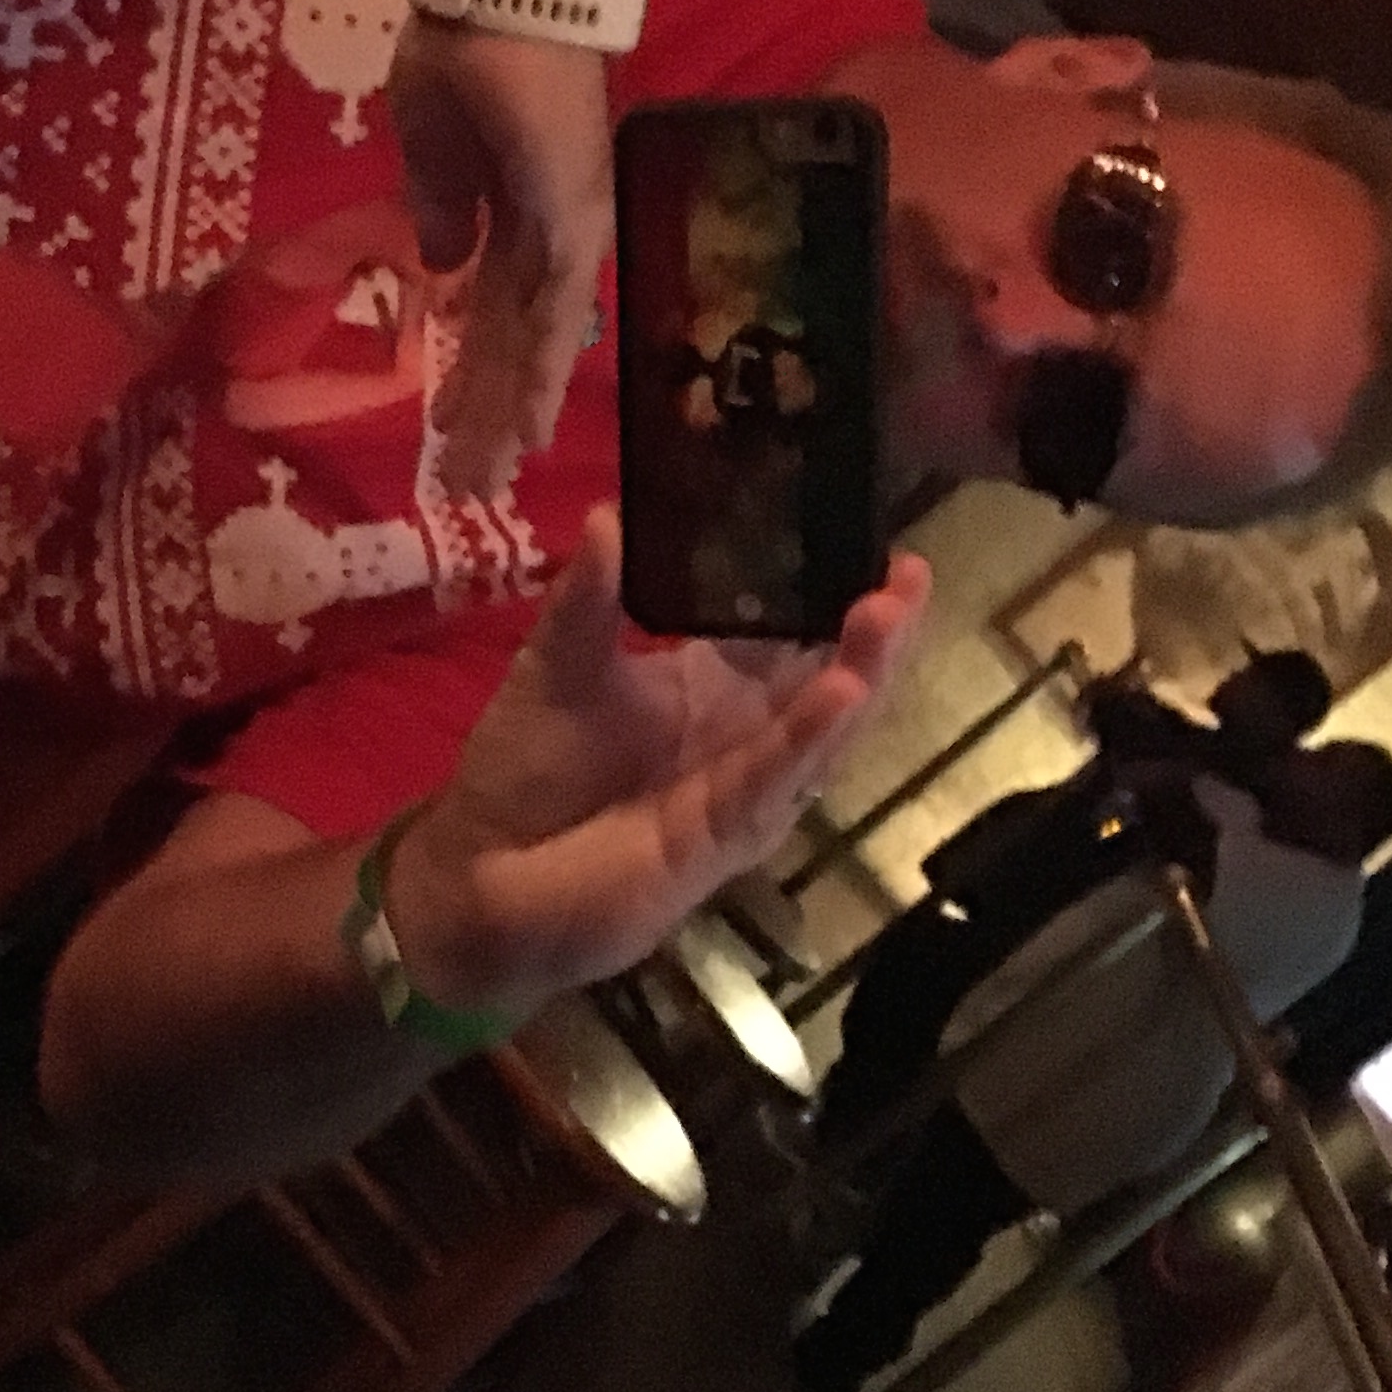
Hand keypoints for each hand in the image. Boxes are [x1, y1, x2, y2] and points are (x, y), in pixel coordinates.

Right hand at [387, 12, 612, 501]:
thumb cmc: (464, 40)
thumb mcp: (429, 134)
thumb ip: (438, 201)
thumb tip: (440, 264)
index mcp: (517, 209)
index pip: (491, 310)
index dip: (469, 373)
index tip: (449, 428)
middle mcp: (553, 230)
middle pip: (513, 342)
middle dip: (484, 417)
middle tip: (467, 486)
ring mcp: (568, 229)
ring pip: (537, 344)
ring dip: (505, 414)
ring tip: (486, 481)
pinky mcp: (573, 223)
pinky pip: (555, 317)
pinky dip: (539, 378)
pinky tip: (527, 431)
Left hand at [390, 511, 929, 1020]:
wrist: (479, 879)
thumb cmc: (523, 773)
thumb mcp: (557, 667)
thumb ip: (590, 597)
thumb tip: (612, 512)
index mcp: (709, 689)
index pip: (787, 635)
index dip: (827, 592)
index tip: (870, 539)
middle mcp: (739, 739)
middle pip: (825, 682)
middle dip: (873, 633)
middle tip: (912, 572)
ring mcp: (739, 793)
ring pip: (818, 734)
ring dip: (859, 677)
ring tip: (891, 618)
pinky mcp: (720, 839)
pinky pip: (772, 783)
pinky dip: (808, 741)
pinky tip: (843, 695)